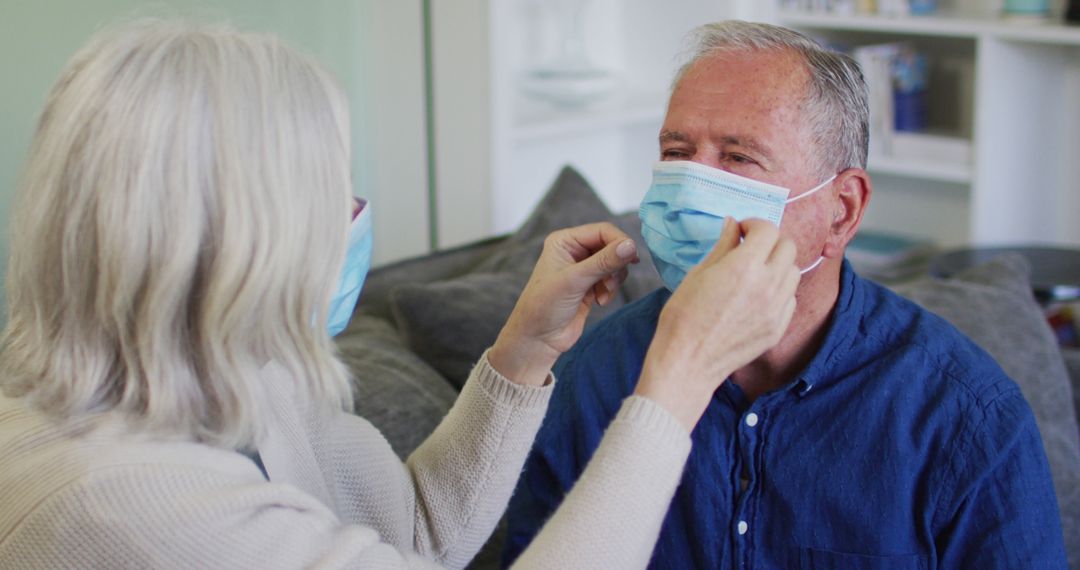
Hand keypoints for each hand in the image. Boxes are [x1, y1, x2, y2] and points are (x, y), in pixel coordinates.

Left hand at [490, 222, 638, 385]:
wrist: (538, 339)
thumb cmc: (544, 306)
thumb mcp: (574, 281)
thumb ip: (604, 262)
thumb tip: (631, 246)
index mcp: (564, 241)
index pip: (602, 231)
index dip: (620, 241)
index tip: (632, 257)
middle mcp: (574, 251)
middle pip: (612, 246)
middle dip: (616, 264)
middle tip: (611, 283)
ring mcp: (583, 268)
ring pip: (615, 263)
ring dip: (614, 279)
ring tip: (602, 295)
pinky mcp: (591, 285)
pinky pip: (613, 279)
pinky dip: (611, 289)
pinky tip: (600, 302)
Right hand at [635, 218, 799, 429]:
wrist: (688, 361)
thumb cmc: (684, 317)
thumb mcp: (698, 274)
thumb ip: (722, 246)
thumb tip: (733, 225)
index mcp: (745, 267)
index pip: (768, 230)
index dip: (754, 225)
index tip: (742, 231)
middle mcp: (768, 284)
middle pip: (788, 247)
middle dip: (770, 241)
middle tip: (751, 248)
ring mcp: (777, 308)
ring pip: (794, 271)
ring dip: (778, 264)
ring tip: (756, 272)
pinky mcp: (779, 327)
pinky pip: (791, 298)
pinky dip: (780, 289)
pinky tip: (759, 295)